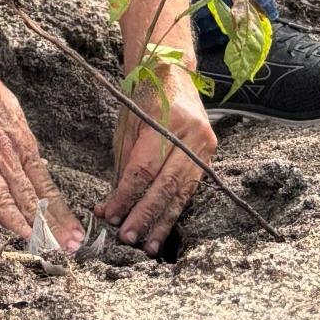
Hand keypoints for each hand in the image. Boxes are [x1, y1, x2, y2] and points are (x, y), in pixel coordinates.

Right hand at [0, 64, 84, 251]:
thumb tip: (32, 164)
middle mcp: (6, 152)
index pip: (45, 186)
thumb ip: (18, 143)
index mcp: (21, 143)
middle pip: (30, 195)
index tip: (73, 234)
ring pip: (4, 194)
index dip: (60, 213)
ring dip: (20, 221)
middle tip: (66, 248)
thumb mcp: (10, 114)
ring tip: (33, 242)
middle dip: (49, 224)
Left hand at [94, 65, 216, 255]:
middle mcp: (190, 135)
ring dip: (163, 222)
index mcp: (166, 122)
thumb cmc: (143, 99)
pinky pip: (191, 188)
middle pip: (166, 184)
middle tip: (127, 238)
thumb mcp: (128, 125)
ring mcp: (205, 144)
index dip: (126, 195)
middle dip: (145, 215)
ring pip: (182, 192)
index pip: (143, 169)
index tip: (109, 214)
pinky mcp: (210, 154)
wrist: (174, 73)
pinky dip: (175, 209)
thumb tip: (114, 203)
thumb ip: (125, 163)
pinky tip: (165, 229)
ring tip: (149, 246)